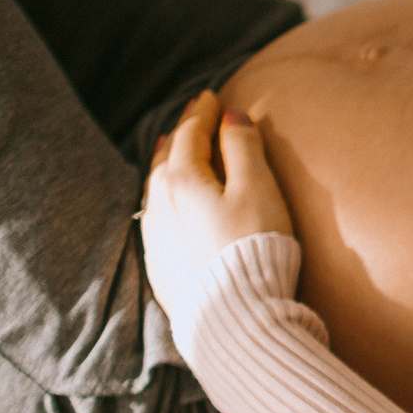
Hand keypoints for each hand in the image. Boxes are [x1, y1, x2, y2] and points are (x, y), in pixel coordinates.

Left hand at [141, 92, 296, 338]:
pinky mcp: (161, 266)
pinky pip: (156, 218)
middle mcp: (159, 205)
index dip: (202, 112)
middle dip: (181, 135)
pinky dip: (165, 200)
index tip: (211, 96)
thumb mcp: (258, 190)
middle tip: (193, 120)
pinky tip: (171, 206)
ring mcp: (155, 237)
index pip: (189, 134)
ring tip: (175, 155)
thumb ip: (243, 149)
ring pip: (156, 189)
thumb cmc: (253, 247)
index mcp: (182, 180)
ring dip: (167, 167)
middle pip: (166, 158)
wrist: (235, 317)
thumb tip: (232, 117)